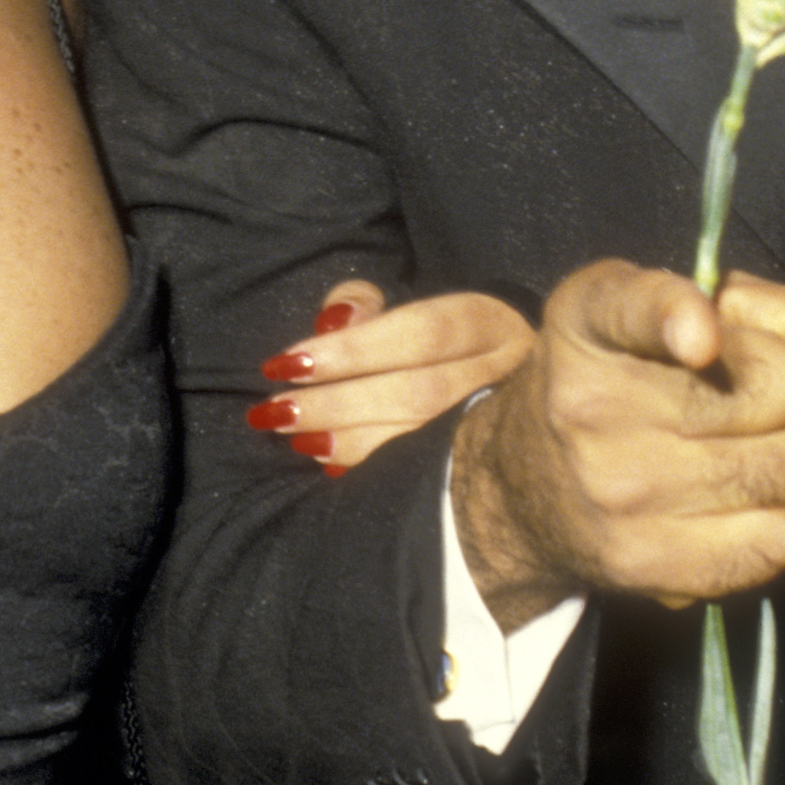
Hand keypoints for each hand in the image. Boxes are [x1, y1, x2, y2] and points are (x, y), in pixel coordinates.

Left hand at [251, 279, 537, 473]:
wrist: (507, 380)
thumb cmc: (444, 342)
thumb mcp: (413, 307)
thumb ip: (368, 309)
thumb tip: (333, 324)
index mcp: (486, 322)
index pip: (420, 332)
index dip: (353, 348)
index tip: (288, 362)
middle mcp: (504, 374)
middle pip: (420, 393)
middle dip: (340, 404)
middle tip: (276, 410)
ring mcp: (499, 426)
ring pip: (423, 442)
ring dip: (351, 442)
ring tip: (297, 439)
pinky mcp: (482, 465)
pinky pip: (425, 477)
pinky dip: (372, 468)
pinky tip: (331, 465)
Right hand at [449, 260, 784, 627]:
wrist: (530, 483)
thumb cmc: (639, 374)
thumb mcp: (700, 309)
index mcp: (592, 315)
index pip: (637, 307)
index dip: (679, 317)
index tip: (700, 339)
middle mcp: (590, 401)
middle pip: (779, 392)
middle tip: (744, 400)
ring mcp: (613, 489)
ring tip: (734, 450)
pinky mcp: (640, 562)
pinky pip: (777, 541)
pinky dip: (773, 523)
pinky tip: (727, 506)